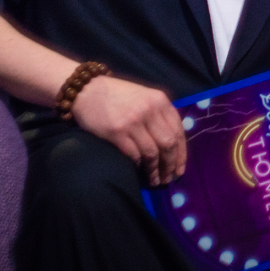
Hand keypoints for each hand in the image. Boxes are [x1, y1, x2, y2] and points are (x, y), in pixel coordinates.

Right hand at [70, 75, 186, 186]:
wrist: (88, 90)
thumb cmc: (118, 95)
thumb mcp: (145, 97)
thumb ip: (160, 115)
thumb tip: (172, 145)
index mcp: (160, 101)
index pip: (178, 132)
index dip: (181, 154)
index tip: (179, 170)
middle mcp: (150, 110)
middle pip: (168, 144)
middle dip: (170, 165)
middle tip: (168, 179)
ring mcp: (133, 121)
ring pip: (152, 153)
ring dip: (155, 171)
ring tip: (155, 181)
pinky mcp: (117, 132)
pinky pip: (134, 154)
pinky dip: (139, 165)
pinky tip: (139, 170)